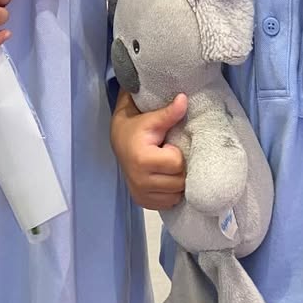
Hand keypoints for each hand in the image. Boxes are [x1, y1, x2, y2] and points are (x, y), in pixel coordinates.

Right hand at [111, 91, 187, 210]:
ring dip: (176, 181)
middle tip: (168, 155)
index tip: (166, 145)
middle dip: (179, 168)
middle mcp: (140, 182)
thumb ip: (169, 113)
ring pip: (176, 194)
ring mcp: (140, 195)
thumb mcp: (152, 119)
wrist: (118, 141)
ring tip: (165, 167)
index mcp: (142, 160)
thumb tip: (184, 99)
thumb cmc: (136, 128)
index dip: (176, 152)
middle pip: (179, 182)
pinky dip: (170, 192)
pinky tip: (163, 178)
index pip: (177, 163)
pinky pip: (169, 203)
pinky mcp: (142, 202)